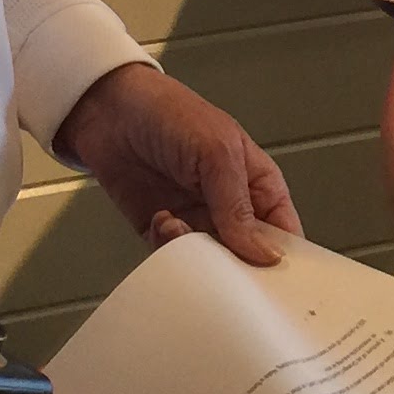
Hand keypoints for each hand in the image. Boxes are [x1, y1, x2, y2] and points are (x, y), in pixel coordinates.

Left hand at [57, 61, 300, 265]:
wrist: (108, 108)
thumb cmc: (171, 113)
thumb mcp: (217, 153)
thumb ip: (239, 207)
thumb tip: (266, 253)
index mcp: (257, 184)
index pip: (284, 232)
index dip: (286, 260)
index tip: (279, 285)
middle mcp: (229, 206)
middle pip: (248, 257)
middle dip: (238, 267)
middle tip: (228, 274)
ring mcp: (196, 219)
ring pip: (209, 262)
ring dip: (197, 256)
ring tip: (183, 228)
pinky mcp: (162, 229)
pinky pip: (173, 258)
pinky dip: (167, 248)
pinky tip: (162, 220)